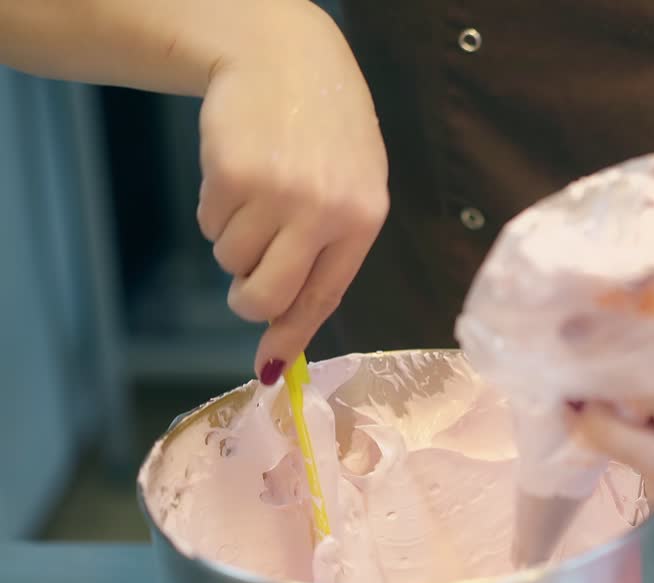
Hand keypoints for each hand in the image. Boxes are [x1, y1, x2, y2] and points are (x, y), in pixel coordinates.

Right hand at [194, 3, 388, 382]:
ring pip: (231, 260)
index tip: (267, 369)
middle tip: (246, 280)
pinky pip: (208, 223)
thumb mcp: (351, 188)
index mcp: (363, 219)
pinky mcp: (232, 174)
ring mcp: (277, 192)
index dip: (291, 337)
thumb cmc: (325, 134)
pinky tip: (240, 171)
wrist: (287, 60)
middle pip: (266, 295)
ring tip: (257, 194)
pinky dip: (215, 208)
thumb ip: (326, 253)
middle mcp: (324, 210)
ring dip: (234, 240)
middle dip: (247, 299)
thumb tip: (282, 333)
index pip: (324, 296)